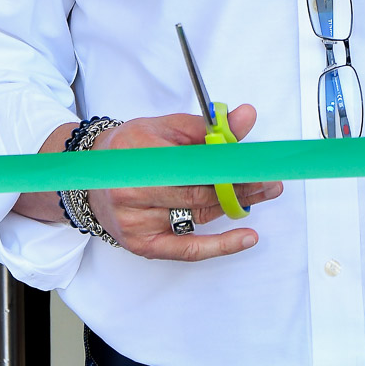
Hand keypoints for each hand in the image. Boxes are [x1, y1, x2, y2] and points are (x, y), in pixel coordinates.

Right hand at [87, 105, 281, 259]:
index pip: (197, 163)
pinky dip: (220, 246)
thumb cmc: (133, 148)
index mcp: (140, 151)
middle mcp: (134, 189)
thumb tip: (245, 116)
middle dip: (241, 187)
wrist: (94, 175)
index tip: (259, 164)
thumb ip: (208, 125)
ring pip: (199, 215)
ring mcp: (136, 221)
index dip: (232, 166)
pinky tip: (246, 238)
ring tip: (264, 194)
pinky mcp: (141, 244)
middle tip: (271, 181)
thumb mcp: (168, 126)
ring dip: (236, 207)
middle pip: (200, 193)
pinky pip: (187, 249)